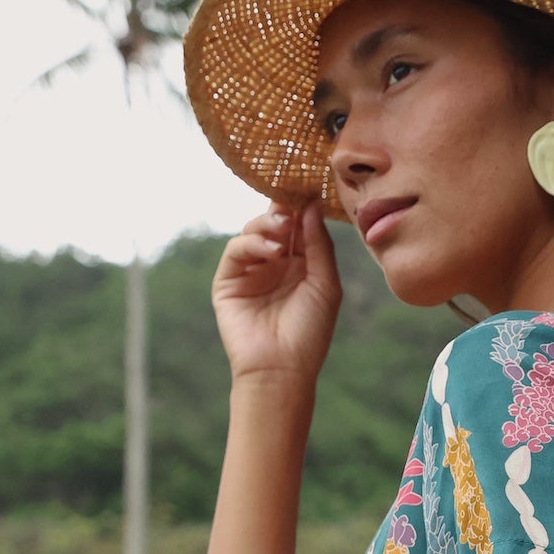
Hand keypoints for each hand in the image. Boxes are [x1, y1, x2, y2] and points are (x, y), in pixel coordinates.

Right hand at [211, 196, 342, 387]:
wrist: (282, 369)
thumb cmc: (309, 332)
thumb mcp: (325, 284)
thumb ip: (319, 244)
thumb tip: (311, 204)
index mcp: (301, 263)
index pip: (299, 224)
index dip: (302, 204)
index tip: (308, 184)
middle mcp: (275, 263)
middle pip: (275, 222)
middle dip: (283, 208)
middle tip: (292, 202)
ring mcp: (251, 271)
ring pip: (253, 230)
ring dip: (267, 224)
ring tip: (282, 231)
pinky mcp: (228, 281)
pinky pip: (236, 250)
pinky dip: (251, 243)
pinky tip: (270, 251)